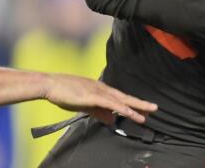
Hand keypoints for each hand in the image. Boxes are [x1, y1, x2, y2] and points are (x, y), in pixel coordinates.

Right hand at [42, 73, 156, 125]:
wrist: (50, 84)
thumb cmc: (64, 92)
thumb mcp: (83, 104)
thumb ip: (98, 111)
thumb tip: (111, 119)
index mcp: (99, 89)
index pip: (119, 98)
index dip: (132, 104)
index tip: (143, 110)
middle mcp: (101, 88)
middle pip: (124, 97)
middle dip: (140, 103)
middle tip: (154, 109)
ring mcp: (97, 90)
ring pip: (120, 100)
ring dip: (134, 107)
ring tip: (147, 113)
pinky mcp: (91, 95)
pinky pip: (109, 103)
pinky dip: (120, 107)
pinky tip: (129, 112)